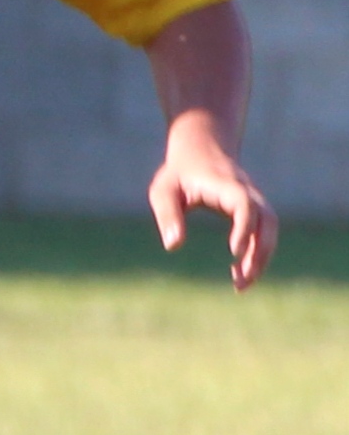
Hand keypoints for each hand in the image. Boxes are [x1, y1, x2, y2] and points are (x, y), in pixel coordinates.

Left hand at [149, 131, 274, 289]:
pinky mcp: (254, 210)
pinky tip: (240, 274)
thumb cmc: (178, 174)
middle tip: (242, 281)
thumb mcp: (164, 191)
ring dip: (261, 257)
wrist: (202, 149)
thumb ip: (168, 216)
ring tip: (242, 285)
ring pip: (270, 229)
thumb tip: (173, 246)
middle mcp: (247, 192)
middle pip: (267, 221)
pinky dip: (256, 253)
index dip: (244, 228)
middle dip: (260, 251)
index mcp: (225, 185)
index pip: (244, 205)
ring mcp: (254, 200)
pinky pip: (263, 233)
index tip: (234, 254)